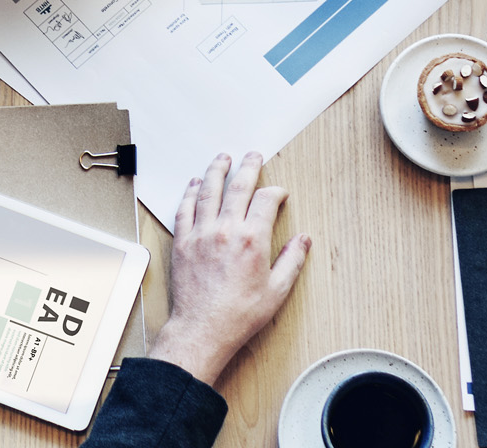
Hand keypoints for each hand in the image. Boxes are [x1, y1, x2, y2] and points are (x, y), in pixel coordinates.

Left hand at [147, 152, 310, 386]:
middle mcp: (226, 230)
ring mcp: (202, 233)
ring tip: (223, 158)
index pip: (266, 200)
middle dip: (248, 166)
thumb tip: (303, 240)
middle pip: (238, 186)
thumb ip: (292, 261)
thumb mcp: (276, 292)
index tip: (279, 193)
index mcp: (252, 240)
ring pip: (209, 191)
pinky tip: (194, 183)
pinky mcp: (183, 242)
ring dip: (216, 170)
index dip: (275, 192)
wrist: (202, 331)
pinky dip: (189, 193)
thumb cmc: (239, 315)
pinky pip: (185, 209)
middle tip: (253, 155)